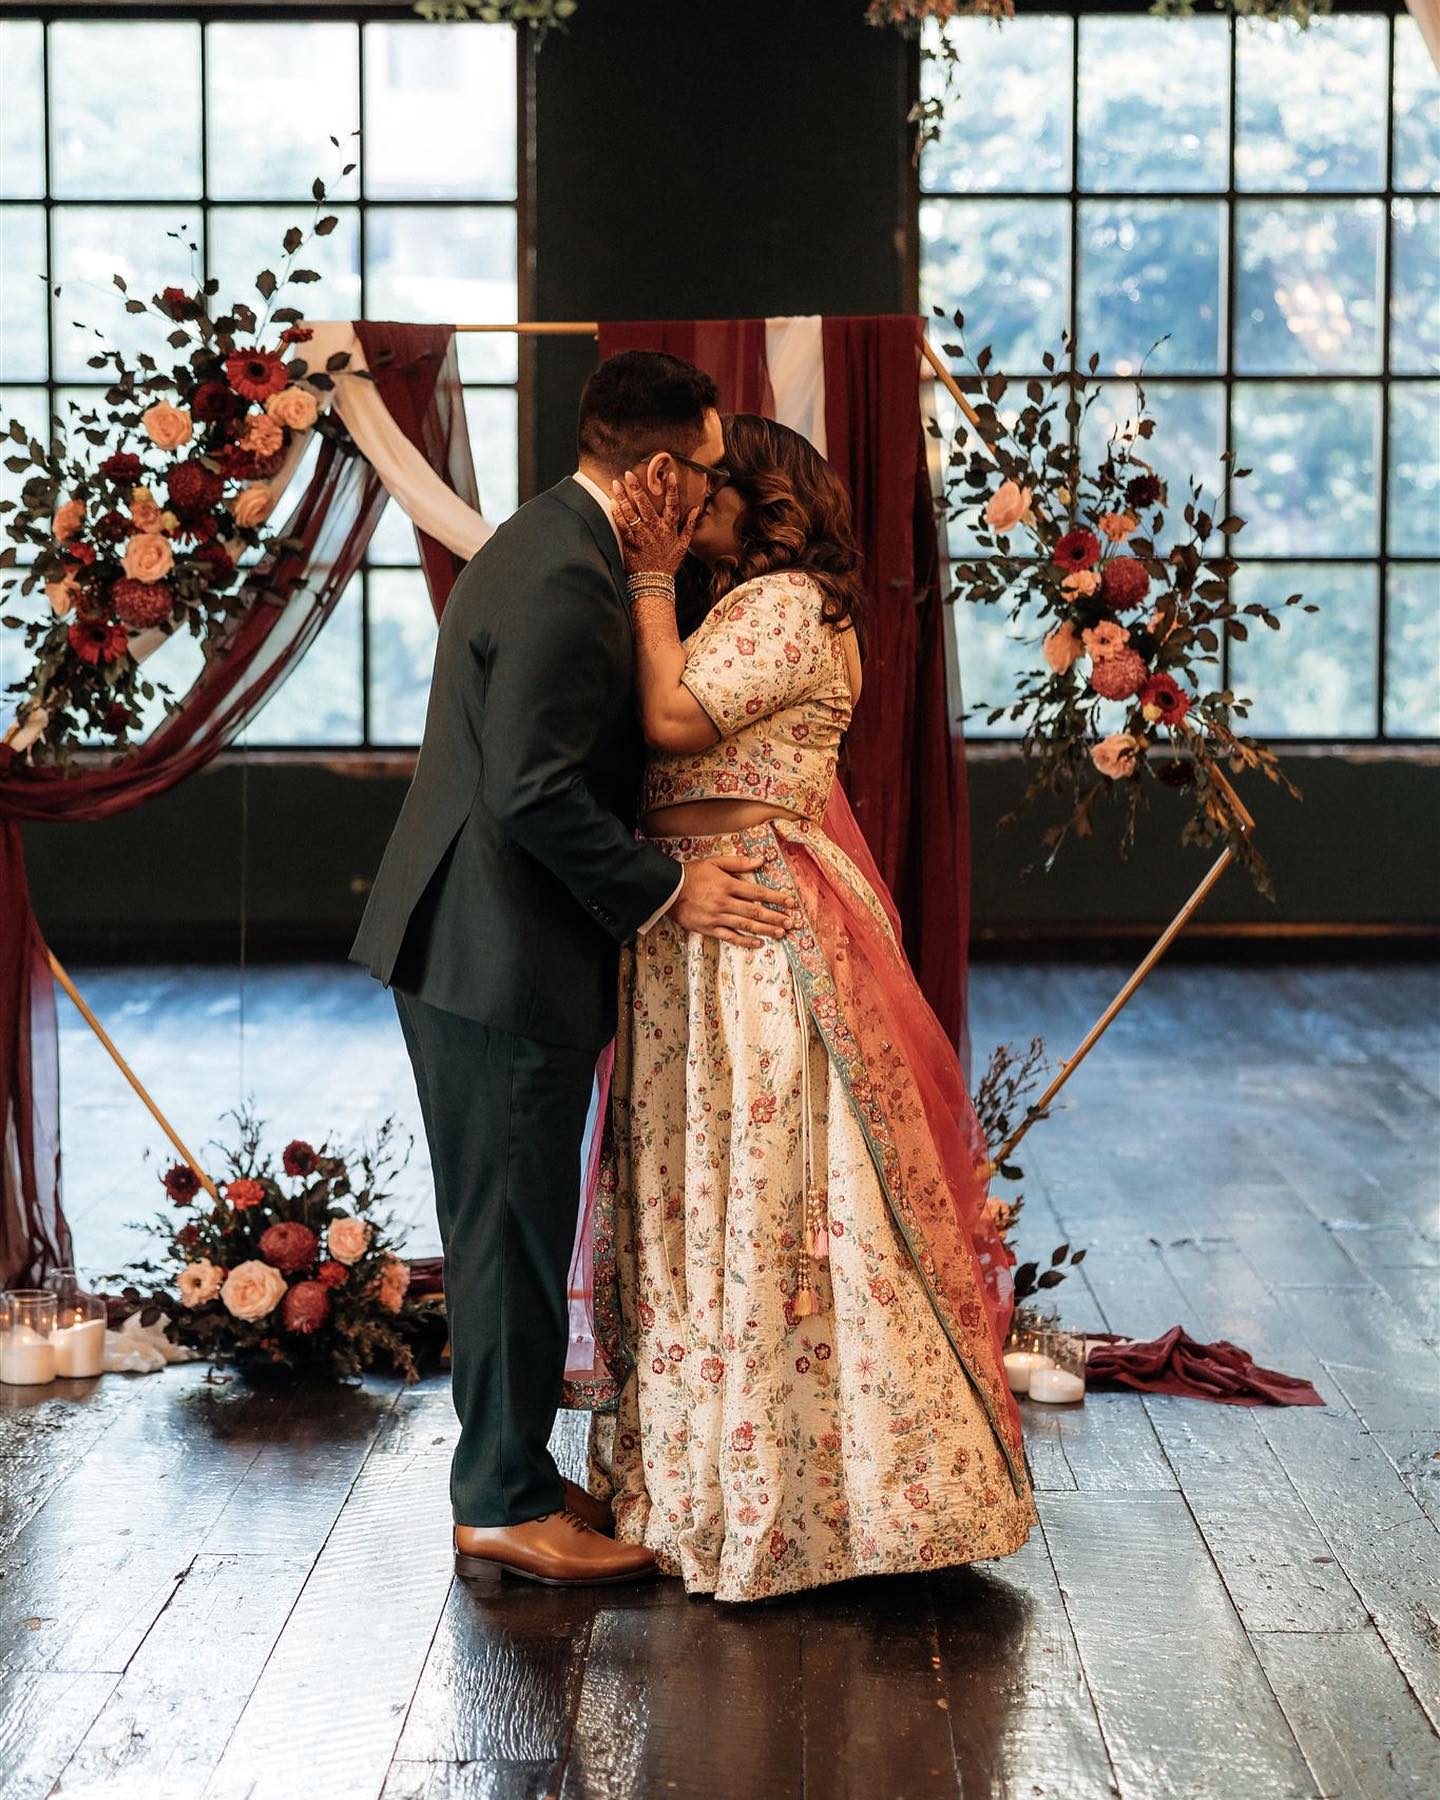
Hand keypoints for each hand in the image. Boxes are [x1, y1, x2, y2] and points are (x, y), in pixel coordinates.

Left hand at [612, 469, 700, 577]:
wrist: (655, 582)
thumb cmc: (669, 563)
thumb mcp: (684, 546)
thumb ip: (689, 526)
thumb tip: (696, 509)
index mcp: (669, 530)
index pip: (673, 506)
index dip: (672, 490)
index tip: (670, 475)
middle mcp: (655, 531)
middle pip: (646, 506)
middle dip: (637, 489)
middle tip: (629, 474)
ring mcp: (642, 537)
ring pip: (631, 514)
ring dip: (623, 498)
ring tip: (616, 484)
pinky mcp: (630, 544)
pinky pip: (622, 527)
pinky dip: (617, 515)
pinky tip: (612, 503)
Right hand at [671, 855, 794, 946]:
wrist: (668, 889)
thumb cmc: (692, 873)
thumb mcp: (715, 861)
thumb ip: (738, 862)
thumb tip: (761, 860)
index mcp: (728, 884)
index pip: (758, 892)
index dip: (776, 898)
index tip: (790, 902)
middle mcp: (725, 902)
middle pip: (755, 911)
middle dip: (776, 917)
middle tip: (792, 923)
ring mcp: (717, 917)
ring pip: (746, 925)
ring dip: (765, 930)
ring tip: (781, 933)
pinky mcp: (709, 928)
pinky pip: (730, 937)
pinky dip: (744, 941)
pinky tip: (758, 944)